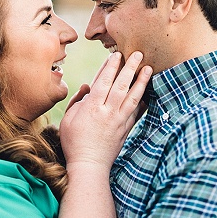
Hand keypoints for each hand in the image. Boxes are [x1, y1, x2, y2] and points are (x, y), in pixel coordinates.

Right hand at [59, 51, 151, 169]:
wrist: (89, 164)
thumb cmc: (73, 142)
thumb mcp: (68, 120)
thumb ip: (77, 101)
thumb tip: (86, 86)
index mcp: (91, 107)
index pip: (102, 82)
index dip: (110, 67)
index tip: (116, 55)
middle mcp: (107, 112)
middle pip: (120, 85)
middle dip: (129, 68)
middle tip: (137, 53)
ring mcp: (119, 120)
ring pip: (133, 96)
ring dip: (141, 81)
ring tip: (148, 68)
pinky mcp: (126, 129)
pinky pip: (137, 111)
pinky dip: (143, 100)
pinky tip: (148, 91)